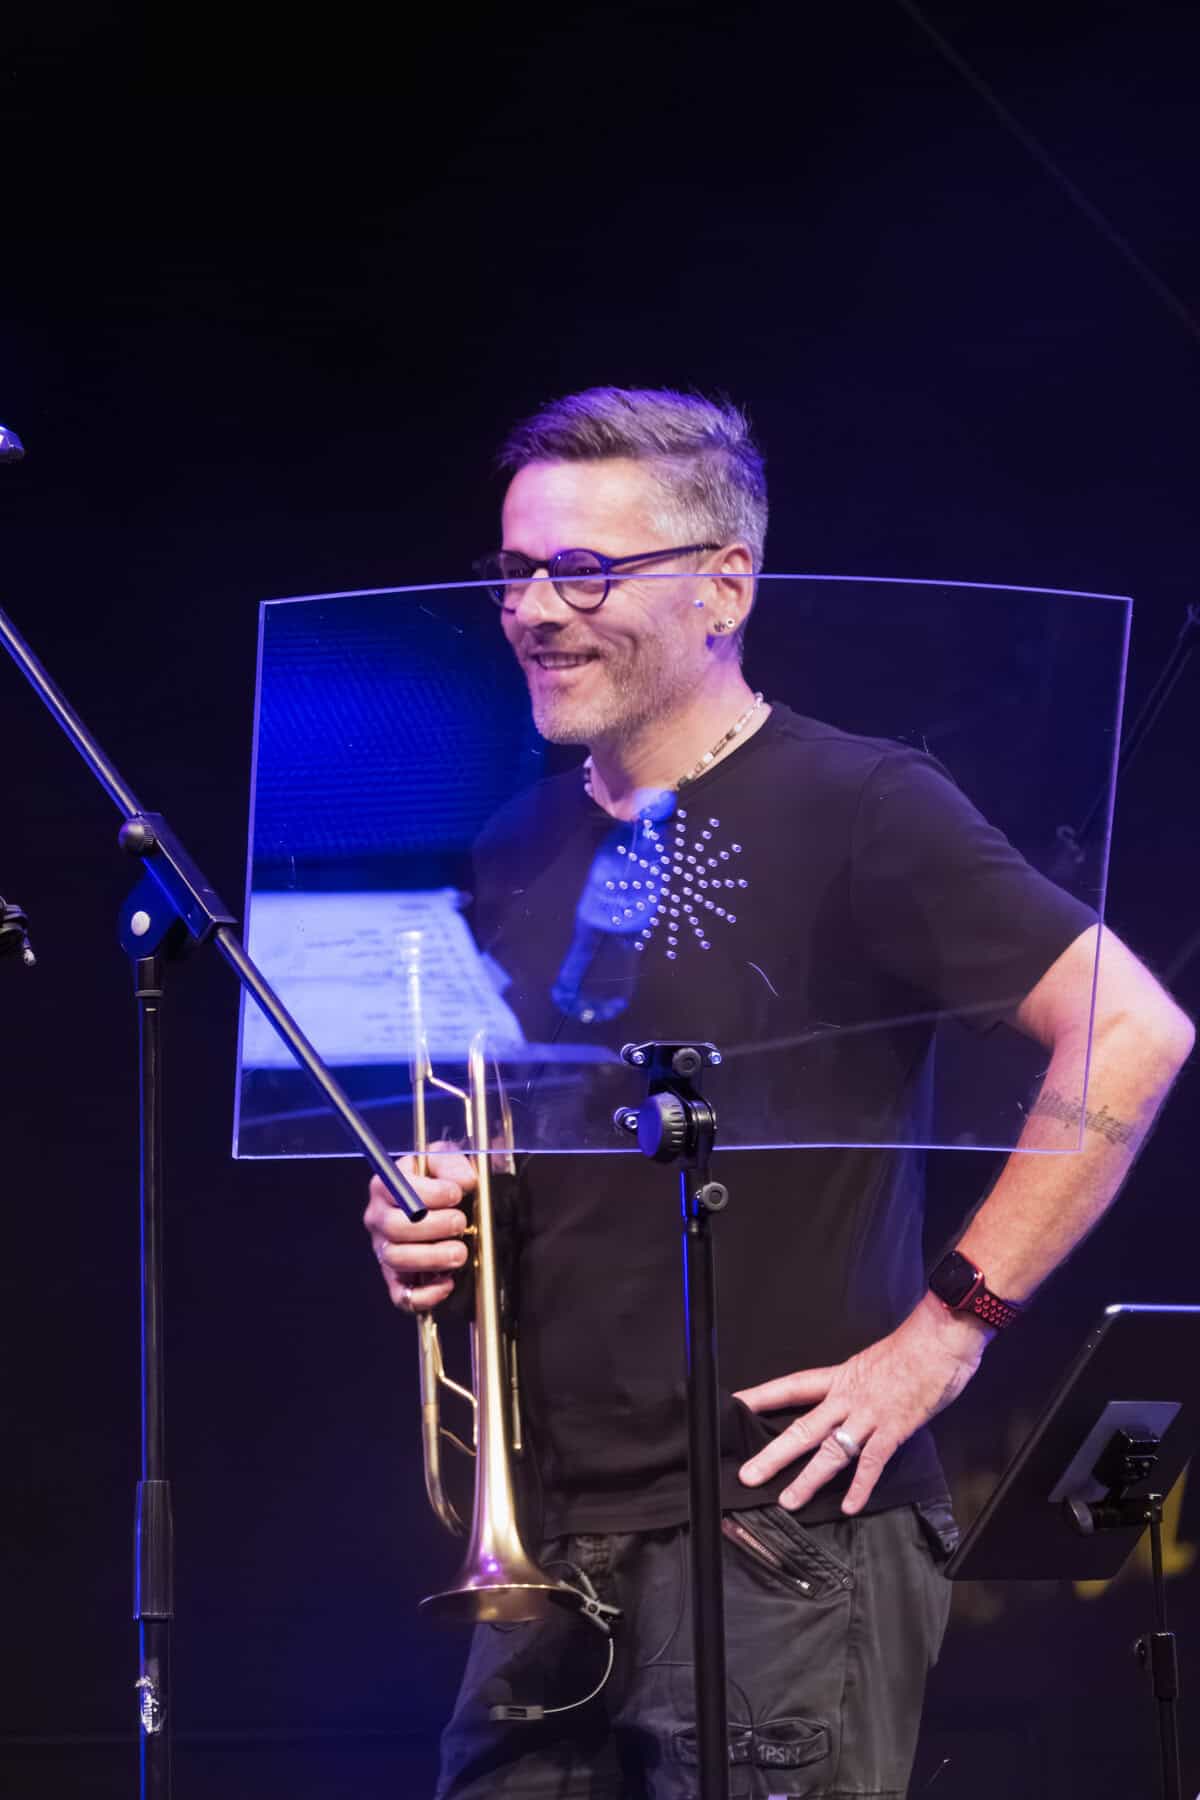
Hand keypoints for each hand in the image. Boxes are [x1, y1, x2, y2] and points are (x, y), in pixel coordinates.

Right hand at [362, 1144, 475, 1314]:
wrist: (446, 1208)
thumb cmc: (440, 1181)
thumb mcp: (445, 1160)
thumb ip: (454, 1163)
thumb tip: (464, 1181)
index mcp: (386, 1186)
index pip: (398, 1191)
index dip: (431, 1194)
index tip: (456, 1194)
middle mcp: (379, 1218)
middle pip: (394, 1227)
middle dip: (434, 1226)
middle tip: (460, 1223)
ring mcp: (385, 1251)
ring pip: (397, 1260)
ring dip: (433, 1258)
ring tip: (459, 1251)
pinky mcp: (397, 1280)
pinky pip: (402, 1297)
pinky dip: (426, 1295)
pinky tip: (447, 1282)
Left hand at [735, 1295, 989, 1513]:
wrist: (941, 1338)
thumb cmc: (913, 1346)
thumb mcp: (873, 1360)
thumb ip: (858, 1384)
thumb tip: (848, 1402)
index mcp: (840, 1377)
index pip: (792, 1386)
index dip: (762, 1396)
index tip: (734, 1405)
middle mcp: (848, 1397)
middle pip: (802, 1428)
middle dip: (774, 1454)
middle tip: (749, 1474)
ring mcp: (869, 1415)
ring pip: (831, 1451)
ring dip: (808, 1478)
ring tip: (789, 1500)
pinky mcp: (894, 1429)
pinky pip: (872, 1462)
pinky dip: (860, 1487)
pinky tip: (849, 1506)